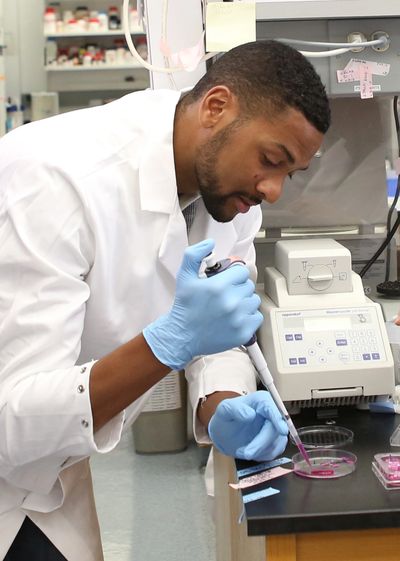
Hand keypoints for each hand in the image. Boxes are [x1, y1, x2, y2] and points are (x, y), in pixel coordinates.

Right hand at [143, 239, 262, 369]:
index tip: (226, 281)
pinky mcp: (243, 332)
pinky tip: (235, 318)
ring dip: (245, 302)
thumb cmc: (185, 306)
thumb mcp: (184, 276)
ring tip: (230, 307)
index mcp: (219, 286)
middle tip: (225, 295)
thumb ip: (194, 254)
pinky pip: (257, 317)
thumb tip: (210, 243)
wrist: (182, 336)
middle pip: (248, 285)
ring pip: (254, 301)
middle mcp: (231, 301)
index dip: (234, 275)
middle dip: (238, 288)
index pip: (242, 272)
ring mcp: (239, 318)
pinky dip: (249, 317)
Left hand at [208, 391, 287, 460]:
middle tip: (247, 453)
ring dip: (259, 451)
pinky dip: (261, 455)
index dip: (279, 419)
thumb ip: (235, 409)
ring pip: (276, 443)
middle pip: (276, 429)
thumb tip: (250, 414)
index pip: (273, 408)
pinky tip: (249, 450)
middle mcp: (272, 412)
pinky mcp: (276, 442)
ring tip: (242, 450)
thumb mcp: (224, 410)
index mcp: (262, 400)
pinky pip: (274, 452)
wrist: (226, 433)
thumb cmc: (226, 417)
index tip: (282, 431)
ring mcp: (276, 428)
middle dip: (262, 443)